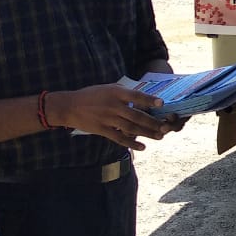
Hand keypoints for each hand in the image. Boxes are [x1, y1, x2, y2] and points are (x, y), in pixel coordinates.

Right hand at [46, 84, 172, 150]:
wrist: (69, 106)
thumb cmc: (91, 95)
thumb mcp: (108, 88)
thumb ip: (124, 92)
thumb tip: (143, 95)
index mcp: (116, 93)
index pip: (136, 96)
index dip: (149, 100)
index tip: (162, 103)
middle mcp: (113, 106)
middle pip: (137, 115)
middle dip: (153, 122)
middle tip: (165, 127)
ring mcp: (108, 119)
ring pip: (131, 128)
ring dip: (146, 133)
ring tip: (159, 137)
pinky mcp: (102, 130)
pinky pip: (119, 138)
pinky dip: (131, 143)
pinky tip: (142, 147)